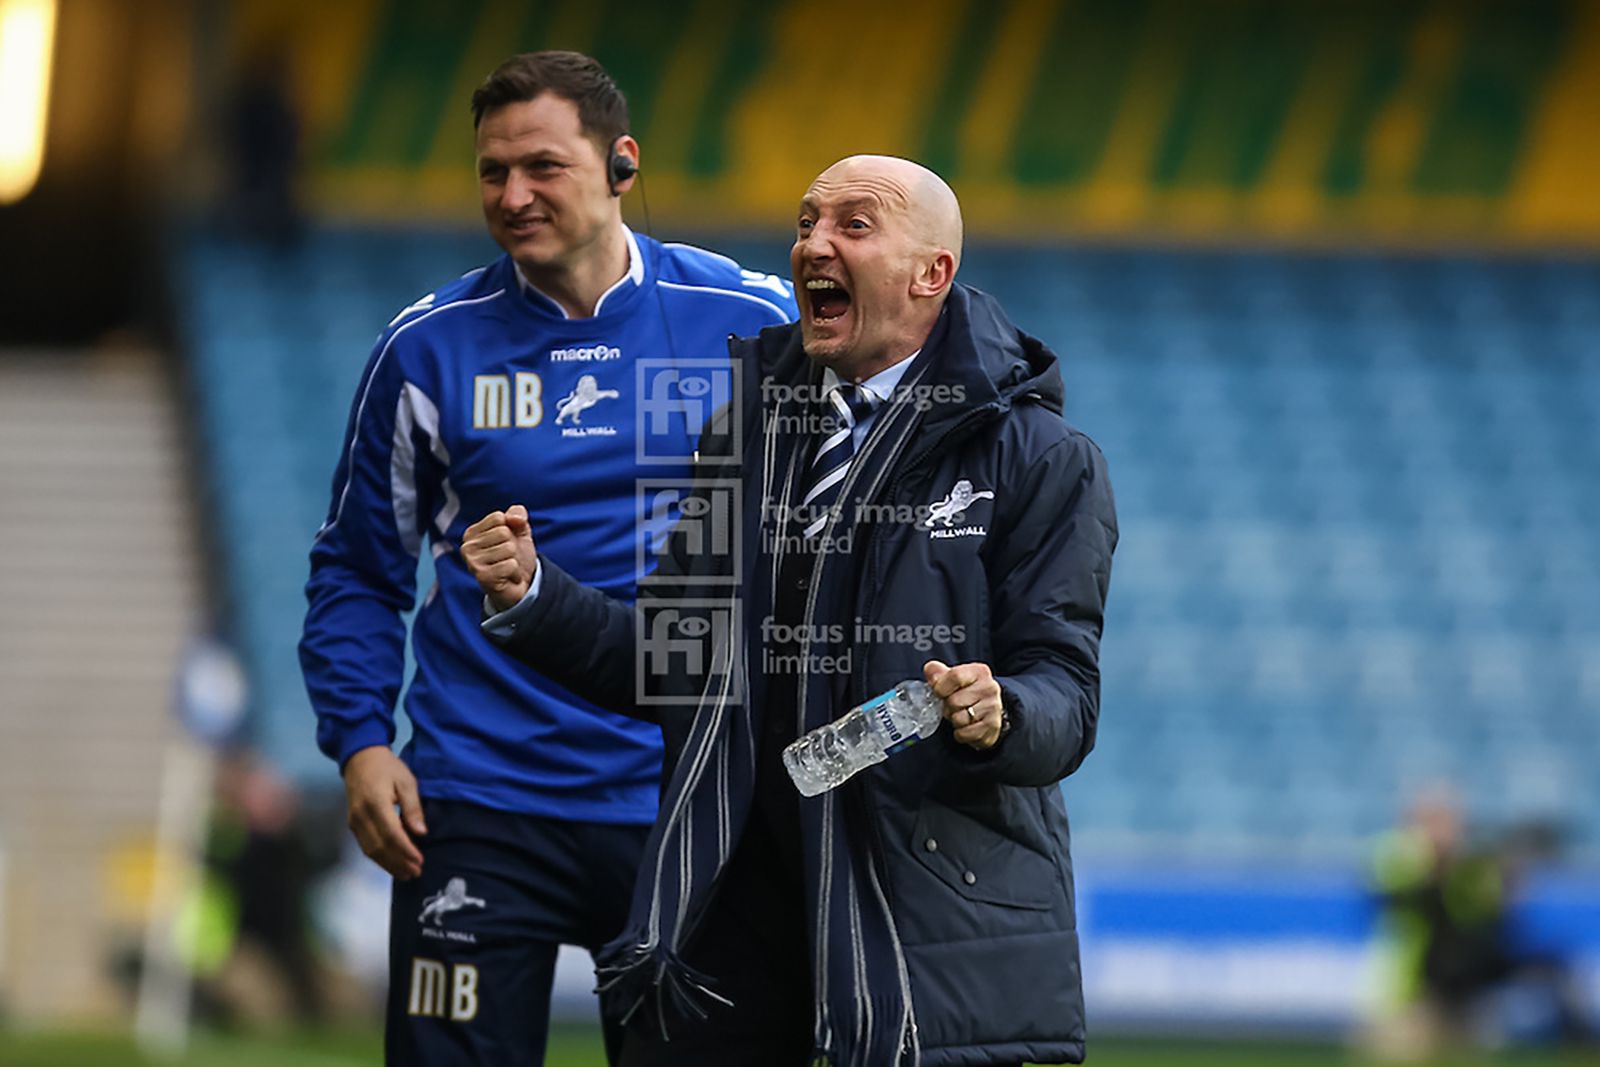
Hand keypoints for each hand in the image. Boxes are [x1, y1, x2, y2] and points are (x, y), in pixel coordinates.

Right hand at [343, 746, 426, 878]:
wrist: (360, 759)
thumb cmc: (387, 768)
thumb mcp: (406, 781)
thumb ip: (413, 807)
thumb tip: (421, 832)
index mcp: (376, 803)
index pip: (391, 834)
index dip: (405, 851)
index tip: (420, 861)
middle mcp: (361, 816)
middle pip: (379, 846)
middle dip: (398, 862)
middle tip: (416, 873)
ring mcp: (354, 821)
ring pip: (370, 850)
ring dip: (388, 865)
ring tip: (406, 874)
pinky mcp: (352, 824)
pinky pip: (365, 846)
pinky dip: (379, 858)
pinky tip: (392, 864)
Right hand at [462, 505, 537, 612]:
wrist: (521, 586)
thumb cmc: (516, 556)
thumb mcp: (520, 530)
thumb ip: (517, 515)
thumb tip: (514, 518)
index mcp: (472, 533)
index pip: (499, 517)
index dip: (510, 529)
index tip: (505, 543)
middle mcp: (467, 547)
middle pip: (503, 532)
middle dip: (513, 546)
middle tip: (507, 558)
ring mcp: (472, 563)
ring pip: (508, 548)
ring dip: (514, 560)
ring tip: (507, 568)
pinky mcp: (482, 577)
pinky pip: (510, 565)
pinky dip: (515, 572)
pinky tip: (507, 578)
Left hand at [924, 660, 1004, 749]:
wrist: (988, 713)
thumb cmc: (966, 694)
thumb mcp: (952, 678)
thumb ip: (938, 672)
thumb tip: (930, 670)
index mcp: (979, 672)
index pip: (955, 676)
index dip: (941, 687)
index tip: (939, 693)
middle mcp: (989, 687)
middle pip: (954, 701)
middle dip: (948, 707)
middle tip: (953, 707)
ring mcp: (993, 708)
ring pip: (959, 719)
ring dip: (954, 721)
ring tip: (961, 716)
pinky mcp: (992, 727)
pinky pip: (965, 733)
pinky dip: (961, 733)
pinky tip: (966, 727)